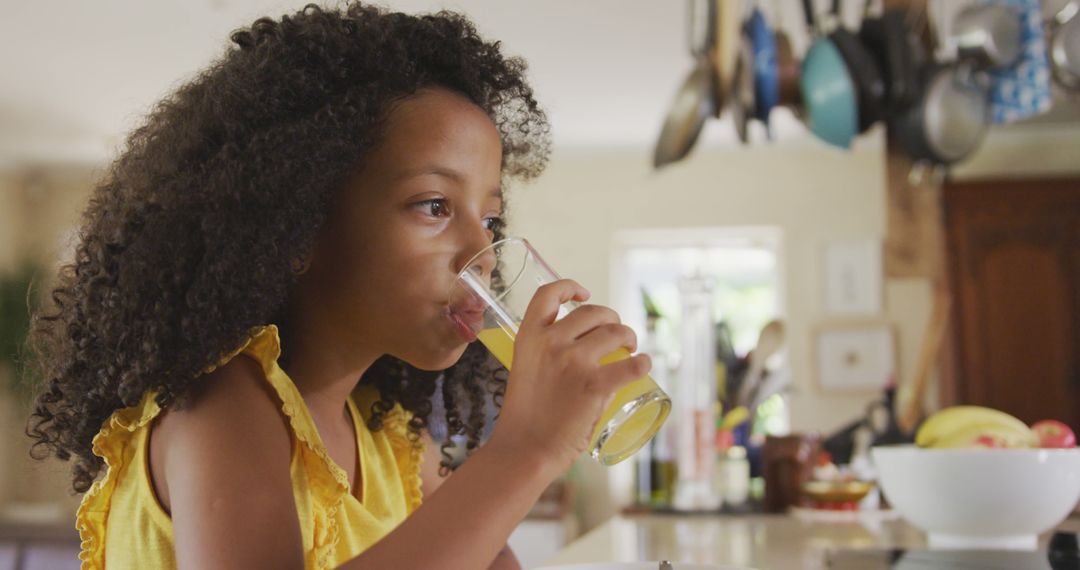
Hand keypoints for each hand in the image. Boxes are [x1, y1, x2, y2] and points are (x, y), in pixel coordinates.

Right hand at [487, 279, 650, 472]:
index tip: (583, 294)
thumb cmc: (523, 418)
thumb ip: (544, 356)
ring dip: (628, 336)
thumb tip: (575, 354)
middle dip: (610, 318)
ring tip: (631, 347)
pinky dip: (643, 363)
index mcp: (529, 337)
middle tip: (617, 332)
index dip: (569, 287)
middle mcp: (551, 342)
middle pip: (592, 312)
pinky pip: (633, 365)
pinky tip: (644, 364)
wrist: (524, 450)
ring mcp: (574, 362)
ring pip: (615, 333)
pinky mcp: (595, 385)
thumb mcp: (524, 371)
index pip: (548, 294)